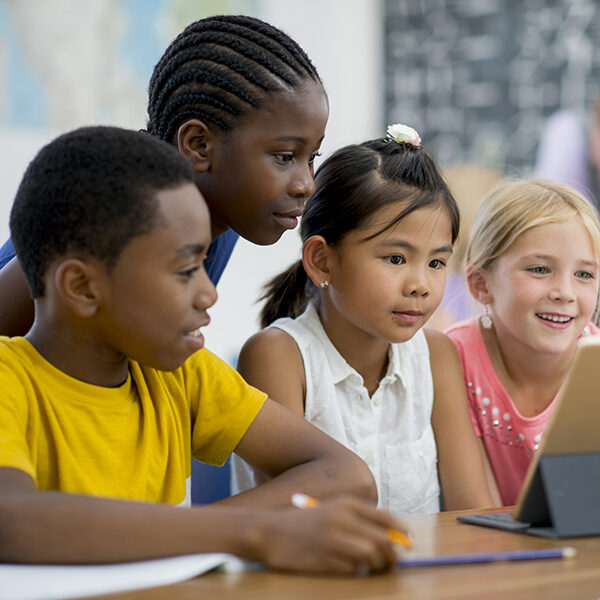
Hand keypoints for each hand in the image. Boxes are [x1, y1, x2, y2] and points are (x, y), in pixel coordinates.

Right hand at [249, 496, 405, 573]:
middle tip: (390, 563)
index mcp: (345, 504)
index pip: (385, 517)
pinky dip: (356, 571)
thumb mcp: (330, 511)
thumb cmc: (304, 523)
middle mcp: (342, 519)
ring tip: (372, 567)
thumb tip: (390, 537)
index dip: (401, 531)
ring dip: (376, 565)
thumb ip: (357, 519)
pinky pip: (352, 569)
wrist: (270, 532)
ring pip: (371, 555)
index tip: (408, 542)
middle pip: (382, 540)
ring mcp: (333, 539)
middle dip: (391, 555)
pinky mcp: (324, 558)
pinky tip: (348, 568)